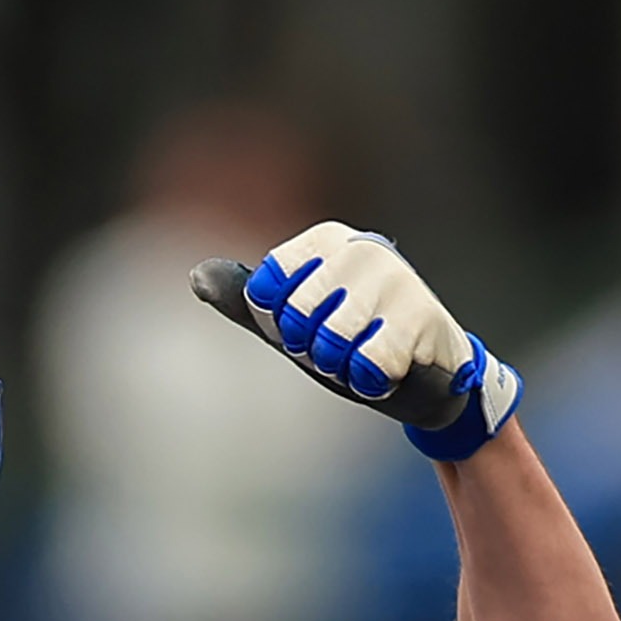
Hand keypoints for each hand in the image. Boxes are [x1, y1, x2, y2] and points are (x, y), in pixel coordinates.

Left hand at [191, 221, 522, 461]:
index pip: (266, 291)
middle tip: (341, 346)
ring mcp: (397, 278)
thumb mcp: (292, 322)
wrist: (424, 379)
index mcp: (325, 240)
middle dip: (313, 348)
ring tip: (364, 355)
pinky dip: (372, 380)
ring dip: (342, 365)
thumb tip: (196, 275)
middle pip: (295, 316)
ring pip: (332, 341)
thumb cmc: (353, 343)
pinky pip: (369, 363)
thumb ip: (245, 300)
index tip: (310, 327)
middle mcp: (361, 247)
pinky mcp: (422, 316)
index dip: (281, 327)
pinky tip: (391, 369)